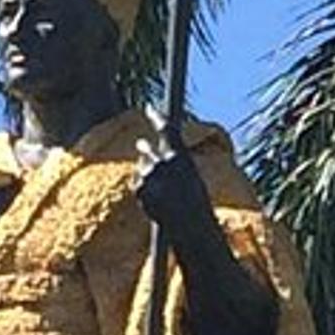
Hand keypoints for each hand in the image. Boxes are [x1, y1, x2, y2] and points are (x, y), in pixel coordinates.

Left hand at [135, 110, 212, 234]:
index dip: (156, 117)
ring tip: (157, 185)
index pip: (166, 128)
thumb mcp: (193, 179)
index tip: (149, 108)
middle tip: (140, 143)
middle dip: (144, 147)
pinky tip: (153, 199)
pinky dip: (142, 188)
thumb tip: (163, 161)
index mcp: (180, 156)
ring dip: (146, 172)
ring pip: (142, 167)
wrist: (187, 226)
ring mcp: (148, 176)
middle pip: (146, 149)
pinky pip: (137, 182)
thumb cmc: (197, 206)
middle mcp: (161, 161)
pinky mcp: (139, 189)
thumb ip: (176, 165)